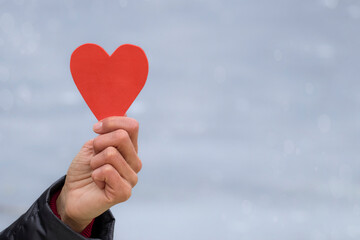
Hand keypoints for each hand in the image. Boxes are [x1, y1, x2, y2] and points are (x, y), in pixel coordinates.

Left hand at [56, 116, 141, 231]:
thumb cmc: (84, 170)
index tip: (96, 128)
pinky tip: (98, 183)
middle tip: (93, 155)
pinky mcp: (124, 192)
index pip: (132, 126)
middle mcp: (135, 162)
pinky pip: (107, 170)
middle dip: (99, 142)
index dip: (112, 122)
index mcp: (130, 149)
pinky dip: (96, 174)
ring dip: (95, 161)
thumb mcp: (93, 145)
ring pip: (111, 154)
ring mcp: (132, 178)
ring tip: (95, 172)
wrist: (72, 195)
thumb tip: (123, 111)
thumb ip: (108, 131)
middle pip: (122, 136)